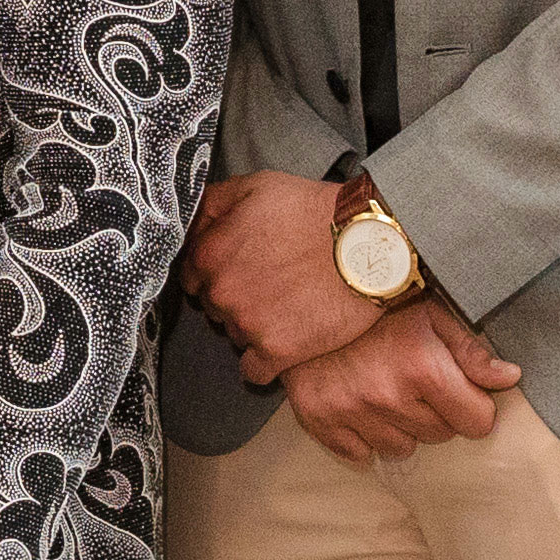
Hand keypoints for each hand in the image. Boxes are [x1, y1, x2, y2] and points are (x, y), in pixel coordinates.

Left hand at [188, 173, 401, 381]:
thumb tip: (191, 219)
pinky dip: (264, 362)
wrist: (368, 244)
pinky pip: (253, 372)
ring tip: (288, 306)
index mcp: (209, 254)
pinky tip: (282, 344)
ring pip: (233, 336)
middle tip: (269, 285)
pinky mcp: (277, 352)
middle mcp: (221, 292)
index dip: (215, 273)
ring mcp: (247, 325)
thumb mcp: (255, 187)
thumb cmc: (315, 212)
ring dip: (252, 327)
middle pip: (213, 307)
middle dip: (235, 298)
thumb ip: (212, 204)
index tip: (239, 271)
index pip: (190, 276)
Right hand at [275, 297, 524, 458]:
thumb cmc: (377, 300)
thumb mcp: (433, 312)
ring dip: (399, 426)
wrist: (304, 292)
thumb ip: (472, 350)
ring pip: (400, 449)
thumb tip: (510, 378)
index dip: (472, 404)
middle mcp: (387, 395)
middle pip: (440, 436)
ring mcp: (349, 410)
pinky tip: (358, 404)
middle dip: (436, 412)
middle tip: (415, 379)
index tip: (456, 386)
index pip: (477, 422)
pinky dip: (362, 436)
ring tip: (385, 389)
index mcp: (423, 368)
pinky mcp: (318, 418)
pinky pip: (357, 454)